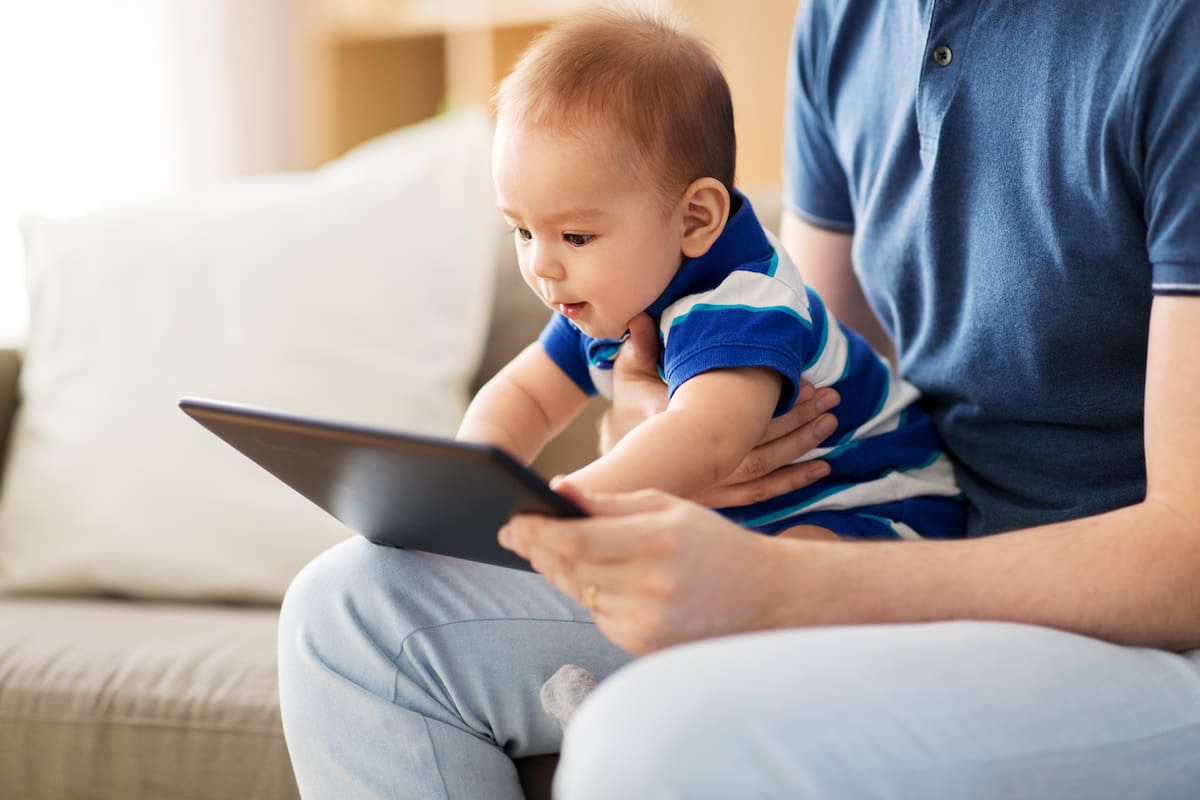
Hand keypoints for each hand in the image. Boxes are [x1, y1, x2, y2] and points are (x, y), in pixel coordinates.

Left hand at [499, 483, 784, 654]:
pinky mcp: (644, 646)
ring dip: (559, 571)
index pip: (574, 541)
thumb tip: (556, 490)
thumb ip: (610, 502)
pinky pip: (599, 616)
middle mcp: (649, 586)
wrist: (765, 596)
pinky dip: (590, 595)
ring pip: (580, 593)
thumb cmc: (712, 542)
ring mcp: (646, 622)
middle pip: (568, 569)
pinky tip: (594, 578)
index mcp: (655, 541)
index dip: (536, 532)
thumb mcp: (667, 507)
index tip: (511, 522)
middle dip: (537, 549)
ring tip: (546, 550)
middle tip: (514, 533)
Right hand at [602, 313, 840, 507]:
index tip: (804, 382)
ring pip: (765, 466)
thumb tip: (639, 315)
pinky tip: (822, 468)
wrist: (621, 463)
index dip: (775, 399)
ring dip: (802, 443)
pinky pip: (762, 492)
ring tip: (831, 422)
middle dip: (800, 417)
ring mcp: (710, 484)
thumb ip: (639, 347)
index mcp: (680, 426)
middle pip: (759, 438)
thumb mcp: (629, 377)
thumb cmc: (628, 413)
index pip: (735, 411)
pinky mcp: (719, 498)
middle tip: (832, 397)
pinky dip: (793, 480)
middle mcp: (699, 460)